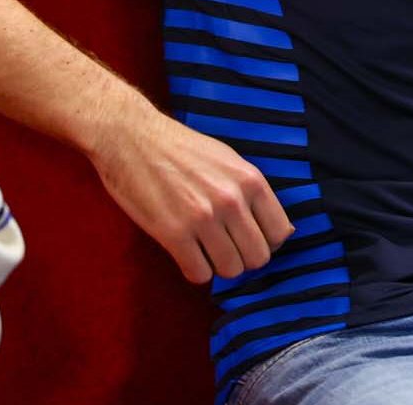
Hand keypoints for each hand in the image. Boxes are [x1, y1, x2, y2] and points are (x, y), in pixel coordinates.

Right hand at [86, 106, 294, 283]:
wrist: (132, 139)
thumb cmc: (182, 150)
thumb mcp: (230, 161)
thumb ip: (252, 192)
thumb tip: (276, 228)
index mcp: (251, 181)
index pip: (280, 233)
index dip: (267, 242)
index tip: (250, 240)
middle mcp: (232, 201)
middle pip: (258, 257)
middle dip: (245, 259)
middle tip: (227, 250)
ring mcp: (203, 218)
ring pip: (230, 269)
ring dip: (220, 267)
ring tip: (207, 253)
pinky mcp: (172, 233)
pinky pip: (198, 273)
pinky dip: (196, 271)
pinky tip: (188, 256)